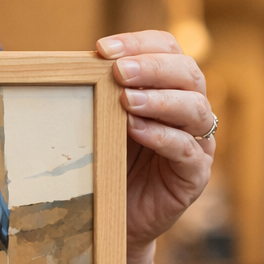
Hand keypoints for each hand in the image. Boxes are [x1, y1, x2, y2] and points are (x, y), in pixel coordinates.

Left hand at [95, 30, 215, 260]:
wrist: (114, 219)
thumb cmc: (106, 165)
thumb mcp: (100, 123)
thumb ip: (96, 95)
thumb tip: (66, 67)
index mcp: (168, 87)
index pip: (167, 50)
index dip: (140, 43)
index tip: (103, 48)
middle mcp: (189, 109)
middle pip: (187, 73)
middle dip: (152, 68)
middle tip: (119, 72)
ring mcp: (198, 141)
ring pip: (194, 108)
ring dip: (159, 100)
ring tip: (127, 100)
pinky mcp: (196, 173)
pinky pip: (186, 149)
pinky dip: (162, 136)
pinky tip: (136, 130)